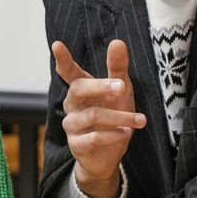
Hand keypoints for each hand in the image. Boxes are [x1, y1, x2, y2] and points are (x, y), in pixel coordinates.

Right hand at [53, 39, 143, 197]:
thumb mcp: (120, 92)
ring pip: (92, 115)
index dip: (63, 59)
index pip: (68, 71)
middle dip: (100, 86)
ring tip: (139, 120)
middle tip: (122, 87)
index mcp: (81, 89)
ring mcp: (72, 125)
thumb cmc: (113, 117)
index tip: (57, 44)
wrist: (108, 156)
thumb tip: (117, 41)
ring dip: (119, 117)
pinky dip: (112, 134)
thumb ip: (117, 68)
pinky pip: (93, 137)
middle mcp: (72, 105)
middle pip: (78, 89)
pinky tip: (126, 133)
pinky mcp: (76, 145)